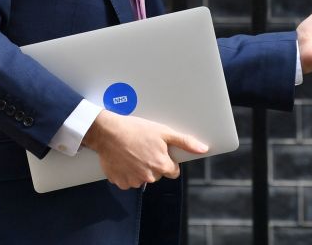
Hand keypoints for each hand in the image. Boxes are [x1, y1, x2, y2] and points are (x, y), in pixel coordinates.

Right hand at [82, 110, 207, 189]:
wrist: (108, 131)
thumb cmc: (135, 130)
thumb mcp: (164, 132)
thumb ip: (185, 142)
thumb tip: (203, 149)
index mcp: (161, 166)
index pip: (173, 171)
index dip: (168, 161)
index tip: (160, 151)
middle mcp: (149, 177)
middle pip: (158, 174)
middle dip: (153, 164)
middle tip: (145, 148)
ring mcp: (133, 181)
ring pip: (142, 178)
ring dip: (140, 168)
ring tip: (133, 152)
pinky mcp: (119, 182)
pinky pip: (127, 180)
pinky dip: (126, 172)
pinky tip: (124, 159)